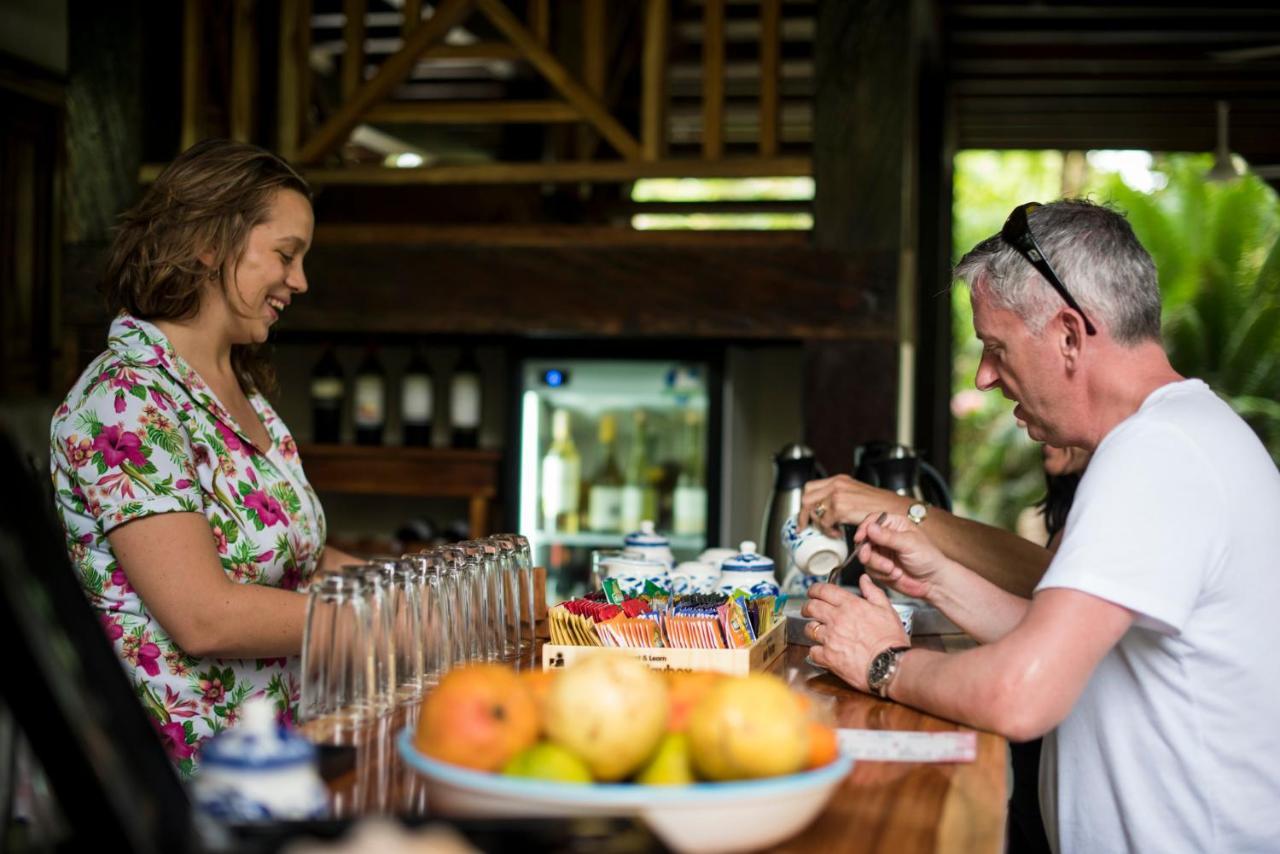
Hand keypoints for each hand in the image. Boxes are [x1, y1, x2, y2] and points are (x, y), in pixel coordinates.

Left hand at [799, 474, 908, 537]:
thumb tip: (828, 510)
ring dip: (819, 525)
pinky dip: (829, 531)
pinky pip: (825, 522)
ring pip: (813, 510)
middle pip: (807, 497)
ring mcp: (838, 495)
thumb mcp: (857, 495)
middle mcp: (837, 485)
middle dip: (804, 515)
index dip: (805, 503)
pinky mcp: (841, 508)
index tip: (804, 515)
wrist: (895, 510)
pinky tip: (838, 534)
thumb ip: (842, 498)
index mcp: (839, 480)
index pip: (811, 487)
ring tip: (831, 531)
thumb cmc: (881, 506)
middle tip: (806, 527)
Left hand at [802, 575, 909, 692]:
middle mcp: (837, 619)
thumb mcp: (887, 610)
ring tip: (817, 632)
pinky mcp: (828, 657)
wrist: (890, 665)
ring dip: (812, 629)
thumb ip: (873, 592)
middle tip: (808, 610)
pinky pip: (812, 652)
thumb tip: (864, 579)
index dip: (814, 590)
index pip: (824, 590)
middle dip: (807, 607)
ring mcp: (830, 638)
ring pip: (809, 629)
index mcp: (850, 605)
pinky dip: (815, 652)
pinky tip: (822, 651)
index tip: (813, 592)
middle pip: (811, 607)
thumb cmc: (891, 640)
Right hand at [852, 512, 945, 600]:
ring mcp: (882, 553)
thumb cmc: (929, 559)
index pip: (872, 520)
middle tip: (869, 556)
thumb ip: (888, 536)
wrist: (933, 582)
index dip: (864, 528)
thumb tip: (870, 527)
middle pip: (864, 539)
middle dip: (867, 551)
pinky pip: (870, 569)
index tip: (861, 537)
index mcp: (895, 525)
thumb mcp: (909, 544)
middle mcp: (886, 537)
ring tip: (891, 569)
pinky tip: (895, 574)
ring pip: (865, 556)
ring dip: (877, 564)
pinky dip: (881, 574)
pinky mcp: (880, 567)